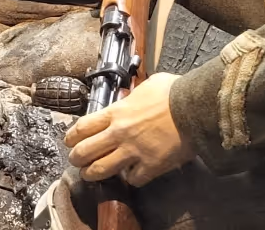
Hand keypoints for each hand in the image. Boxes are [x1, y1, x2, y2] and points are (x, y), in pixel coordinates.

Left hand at [64, 73, 195, 185]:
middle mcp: (119, 133)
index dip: (71, 137)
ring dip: (92, 174)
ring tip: (91, 175)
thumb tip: (132, 97)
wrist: (195, 107)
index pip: (82, 127)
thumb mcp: (147, 85)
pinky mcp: (150, 165)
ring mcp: (133, 151)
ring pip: (101, 169)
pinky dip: (131, 179)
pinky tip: (132, 175)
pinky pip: (133, 179)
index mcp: (116, 112)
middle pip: (85, 151)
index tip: (69, 141)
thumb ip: (133, 95)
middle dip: (76, 158)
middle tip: (76, 161)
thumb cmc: (174, 92)